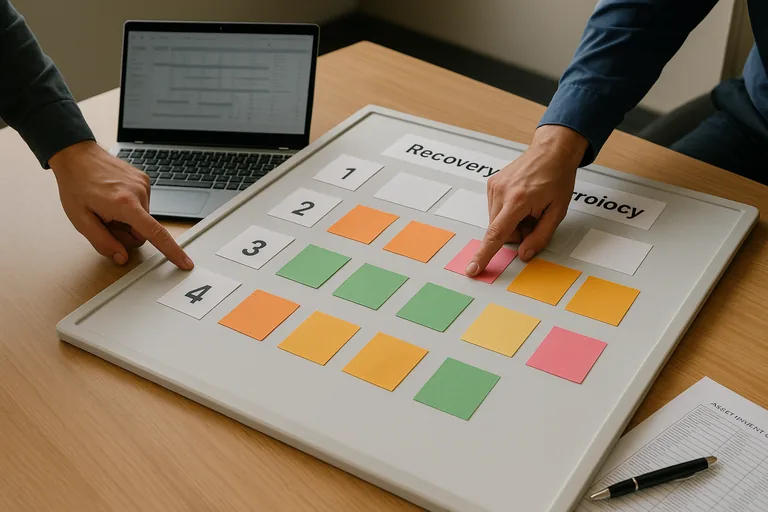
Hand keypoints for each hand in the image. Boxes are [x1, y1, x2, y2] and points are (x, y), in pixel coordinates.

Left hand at [49, 140, 193, 269]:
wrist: (77, 156)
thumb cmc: (76, 185)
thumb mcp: (80, 220)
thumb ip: (102, 242)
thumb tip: (122, 257)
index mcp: (125, 204)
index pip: (155, 233)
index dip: (172, 251)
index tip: (185, 262)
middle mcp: (139, 192)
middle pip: (144, 231)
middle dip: (126, 233)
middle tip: (105, 221)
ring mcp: (144, 184)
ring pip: (143, 219)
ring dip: (127, 219)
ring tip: (107, 206)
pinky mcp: (144, 180)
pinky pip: (142, 205)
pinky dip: (130, 207)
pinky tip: (114, 198)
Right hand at [466, 125, 587, 275]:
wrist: (551, 151)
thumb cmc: (557, 178)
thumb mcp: (557, 211)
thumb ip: (540, 236)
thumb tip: (524, 254)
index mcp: (518, 200)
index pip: (496, 234)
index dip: (484, 254)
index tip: (473, 268)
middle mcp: (501, 192)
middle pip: (499, 231)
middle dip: (516, 233)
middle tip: (534, 219)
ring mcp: (494, 186)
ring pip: (496, 222)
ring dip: (511, 222)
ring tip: (529, 207)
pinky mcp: (491, 184)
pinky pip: (495, 210)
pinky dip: (507, 212)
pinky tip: (521, 200)